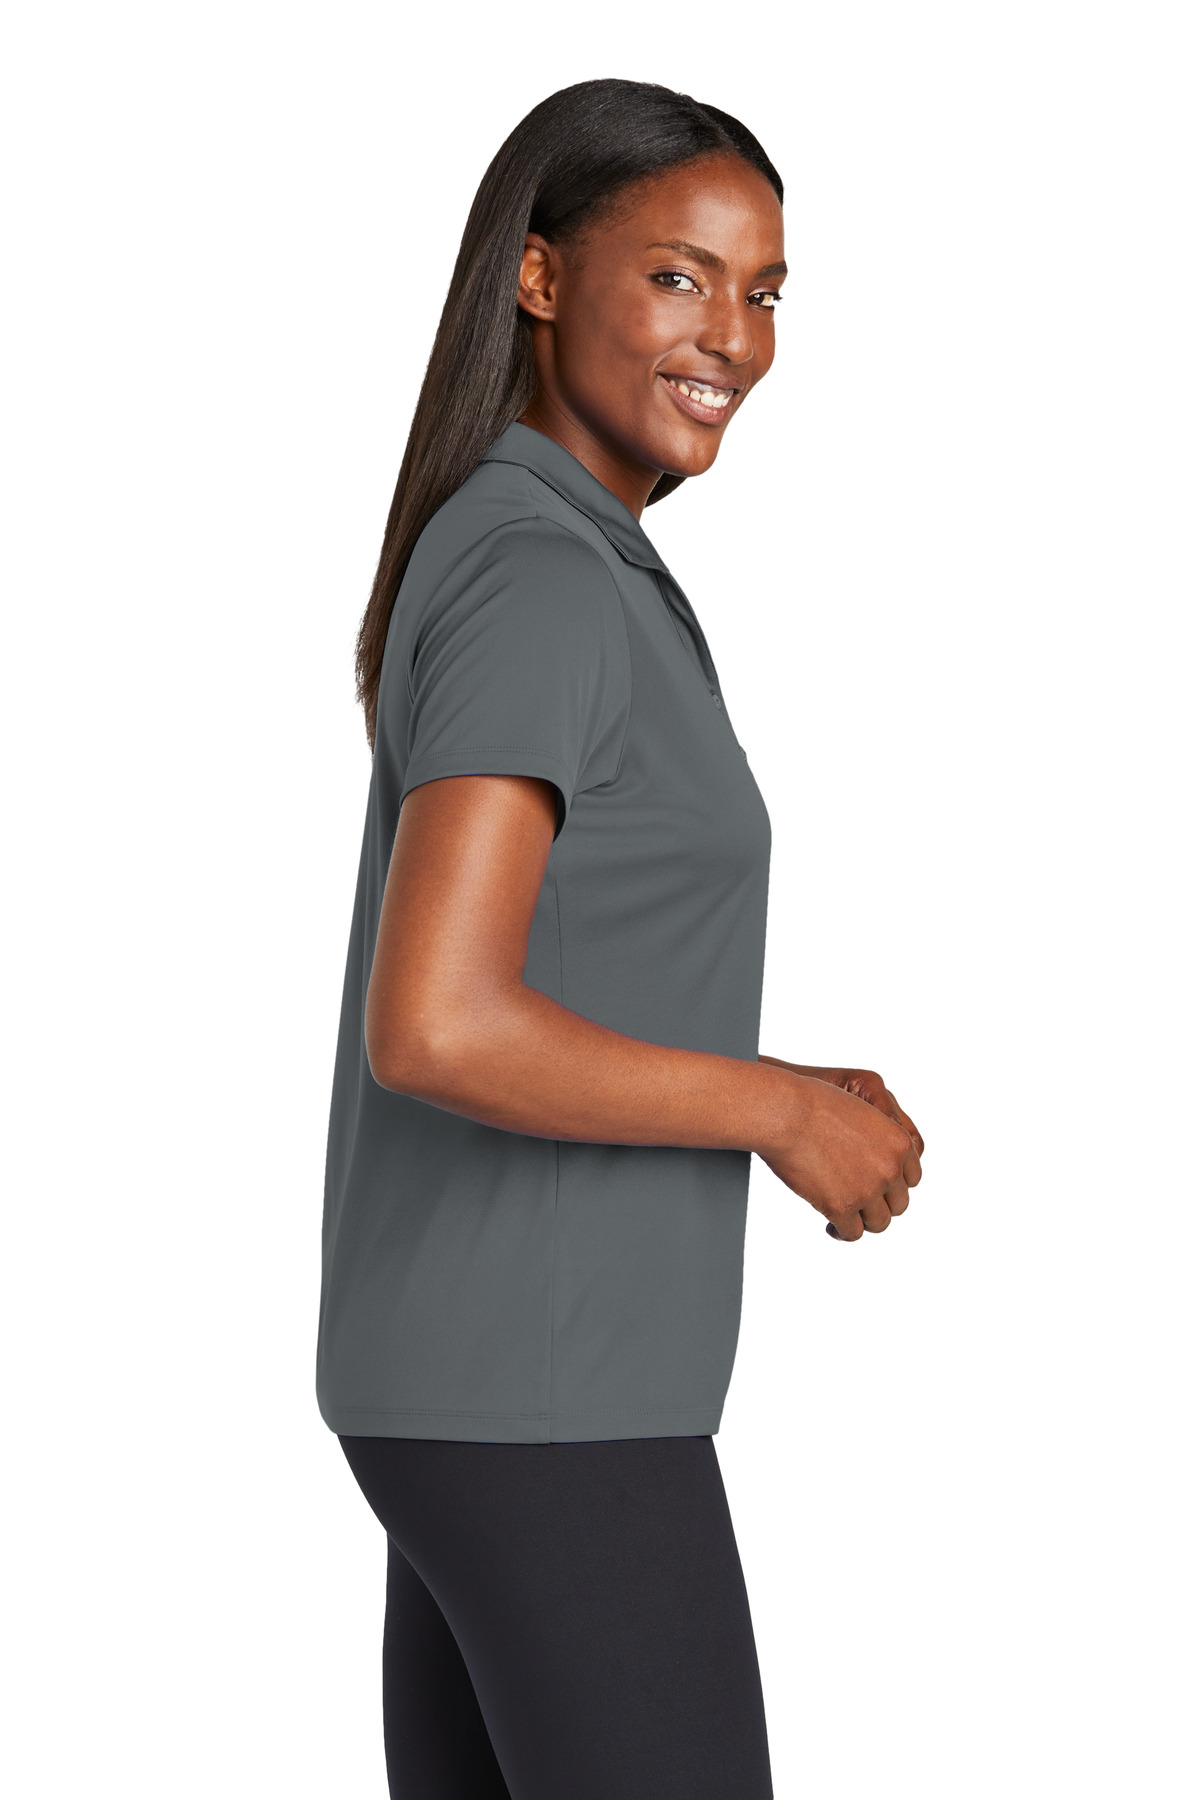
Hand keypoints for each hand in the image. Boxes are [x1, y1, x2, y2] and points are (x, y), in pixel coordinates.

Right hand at [756, 1062, 922, 1240]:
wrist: (787, 1113)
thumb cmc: (814, 1105)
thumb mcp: (861, 1111)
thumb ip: (877, 1137)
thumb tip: (876, 1162)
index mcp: (899, 1142)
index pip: (912, 1177)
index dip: (894, 1184)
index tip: (880, 1187)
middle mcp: (890, 1168)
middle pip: (899, 1203)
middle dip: (881, 1204)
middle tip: (861, 1203)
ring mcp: (867, 1190)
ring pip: (879, 1223)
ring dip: (865, 1222)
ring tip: (847, 1217)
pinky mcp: (841, 1206)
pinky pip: (852, 1233)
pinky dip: (841, 1233)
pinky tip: (831, 1227)